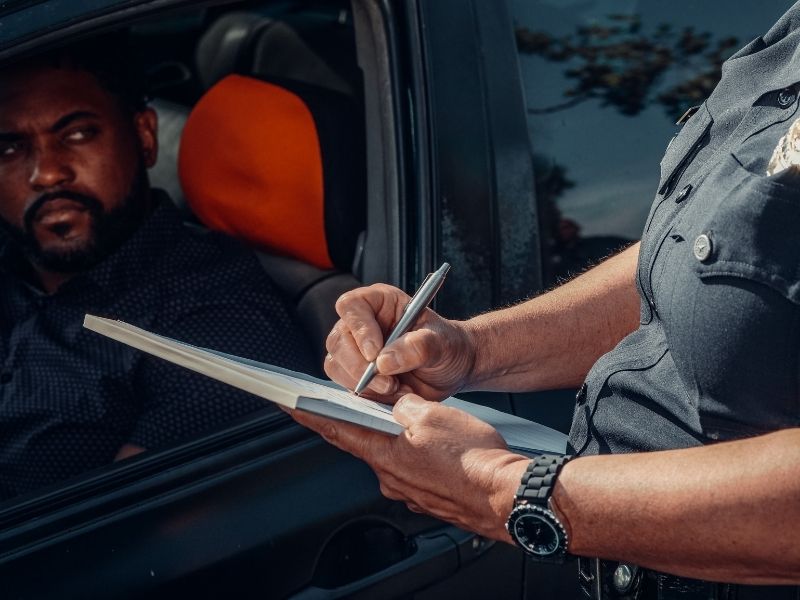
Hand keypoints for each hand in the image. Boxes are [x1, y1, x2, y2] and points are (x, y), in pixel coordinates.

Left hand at [290, 394, 529, 541]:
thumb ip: (405, 407)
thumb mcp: (433, 414)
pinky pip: (415, 468)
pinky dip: (417, 453)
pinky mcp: (429, 496)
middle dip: (364, 421)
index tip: (289, 404)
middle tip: (368, 402)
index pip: (336, 430)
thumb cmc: (475, 459)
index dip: (310, 415)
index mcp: (385, 454)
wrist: (507, 496)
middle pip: (366, 441)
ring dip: (397, 437)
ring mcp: (410, 490)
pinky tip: (438, 445)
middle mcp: (392, 476)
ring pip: (394, 455)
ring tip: (421, 421)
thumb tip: (398, 407)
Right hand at [325, 284, 475, 400]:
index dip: (359, 329)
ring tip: (398, 388)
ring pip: (337, 366)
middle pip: (338, 341)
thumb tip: (385, 360)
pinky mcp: (357, 374)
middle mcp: (362, 324)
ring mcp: (356, 350)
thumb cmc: (448, 345)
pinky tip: (395, 394)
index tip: (375, 353)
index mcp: (379, 302)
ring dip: (365, 384)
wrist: (453, 369)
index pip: (351, 306)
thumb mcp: (442, 341)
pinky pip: (348, 386)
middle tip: (389, 382)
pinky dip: (370, 396)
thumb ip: (418, 346)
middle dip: (360, 367)